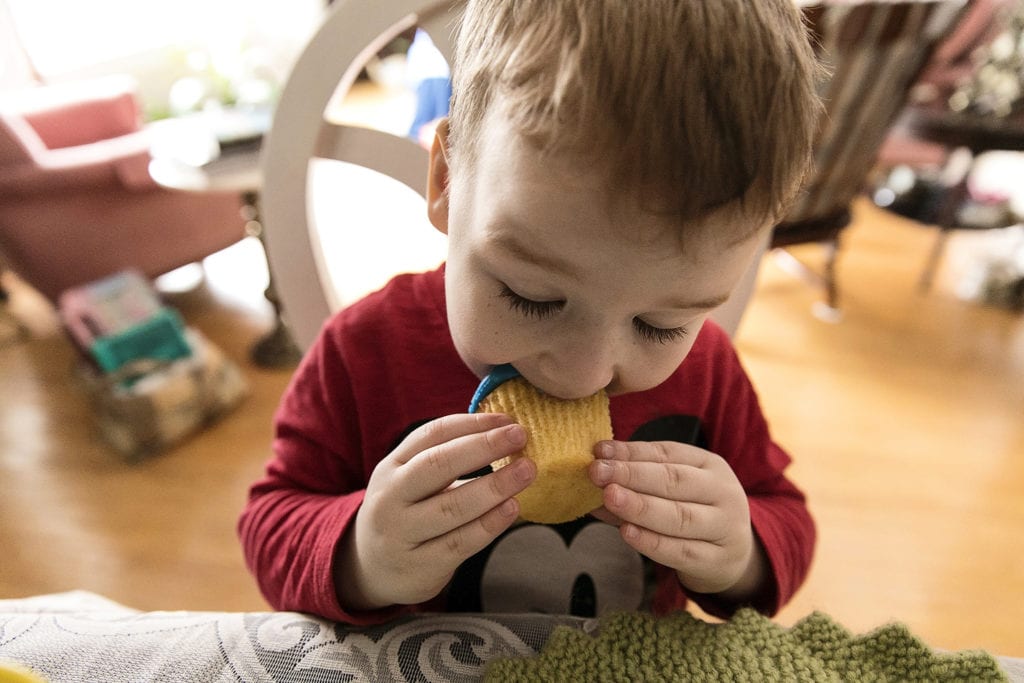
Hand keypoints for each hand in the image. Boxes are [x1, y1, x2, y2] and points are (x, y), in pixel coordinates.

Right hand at [336, 413, 535, 609]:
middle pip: (438, 465)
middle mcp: (390, 497)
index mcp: (392, 466)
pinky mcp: (419, 567)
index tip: (507, 419)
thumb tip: (503, 433)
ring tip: (526, 471)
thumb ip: (446, 459)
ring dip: (494, 486)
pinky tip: (512, 508)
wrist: (369, 569)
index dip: (472, 424)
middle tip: (520, 435)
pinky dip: (489, 524)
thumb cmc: (406, 512)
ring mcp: (401, 534)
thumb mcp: (409, 479)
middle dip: (483, 447)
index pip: (432, 435)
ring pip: (451, 507)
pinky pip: (460, 542)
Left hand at [589, 440, 763, 598]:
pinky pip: (681, 551)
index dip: (632, 452)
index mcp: (710, 465)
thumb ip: (638, 479)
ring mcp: (724, 528)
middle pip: (675, 481)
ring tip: (609, 497)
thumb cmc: (695, 510)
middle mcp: (722, 492)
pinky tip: (626, 532)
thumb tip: (595, 473)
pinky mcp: (717, 561)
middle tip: (597, 472)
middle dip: (631, 475)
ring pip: (679, 517)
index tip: (599, 451)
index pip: (668, 453)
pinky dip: (651, 542)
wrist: (734, 555)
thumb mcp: (676, 488)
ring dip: (640, 506)